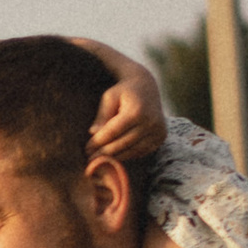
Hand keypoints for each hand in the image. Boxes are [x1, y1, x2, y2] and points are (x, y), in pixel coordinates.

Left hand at [87, 50, 166, 165]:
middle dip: (105, 153)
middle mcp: (150, 122)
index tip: (87, 149)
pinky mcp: (161, 137)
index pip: (113, 131)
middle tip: (90, 159)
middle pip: (123, 143)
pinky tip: (116, 156)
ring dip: (115, 157)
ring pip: (132, 151)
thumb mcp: (109, 97)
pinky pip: (141, 151)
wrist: (147, 87)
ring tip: (101, 160)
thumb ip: (102, 116)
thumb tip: (93, 133)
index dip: (98, 142)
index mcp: (137, 111)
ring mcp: (158, 131)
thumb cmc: (124, 91)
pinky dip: (127, 155)